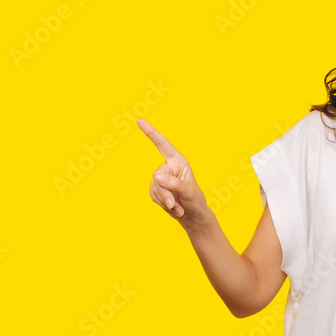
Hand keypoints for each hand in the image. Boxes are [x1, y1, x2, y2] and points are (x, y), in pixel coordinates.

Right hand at [137, 118, 213, 232]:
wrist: (193, 215)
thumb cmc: (195, 201)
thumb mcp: (189, 192)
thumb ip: (174, 183)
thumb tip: (157, 177)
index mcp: (178, 161)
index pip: (162, 144)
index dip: (151, 133)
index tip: (139, 121)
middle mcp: (168, 167)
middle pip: (157, 176)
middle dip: (165, 192)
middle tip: (174, 204)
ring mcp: (161, 178)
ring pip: (154, 187)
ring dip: (165, 200)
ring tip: (178, 208)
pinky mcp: (156, 188)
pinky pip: (152, 195)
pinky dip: (162, 203)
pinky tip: (173, 208)